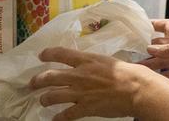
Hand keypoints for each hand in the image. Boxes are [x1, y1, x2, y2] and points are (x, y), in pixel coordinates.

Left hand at [30, 47, 164, 120]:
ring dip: (44, 99)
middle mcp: (79, 75)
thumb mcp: (108, 61)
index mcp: (86, 60)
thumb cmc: (128, 73)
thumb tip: (89, 65)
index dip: (48, 53)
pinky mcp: (85, 107)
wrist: (136, 89)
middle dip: (37, 80)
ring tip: (42, 100)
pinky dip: (58, 118)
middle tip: (32, 84)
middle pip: (50, 76)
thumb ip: (94, 63)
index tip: (41, 55)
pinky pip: (65, 114)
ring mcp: (80, 92)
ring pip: (52, 95)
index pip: (61, 53)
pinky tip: (55, 119)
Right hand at [139, 19, 168, 83]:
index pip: (165, 26)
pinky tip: (156, 78)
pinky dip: (166, 75)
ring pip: (167, 60)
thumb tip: (149, 48)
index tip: (138, 25)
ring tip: (140, 69)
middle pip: (162, 45)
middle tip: (132, 53)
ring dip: (154, 64)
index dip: (152, 24)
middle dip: (148, 48)